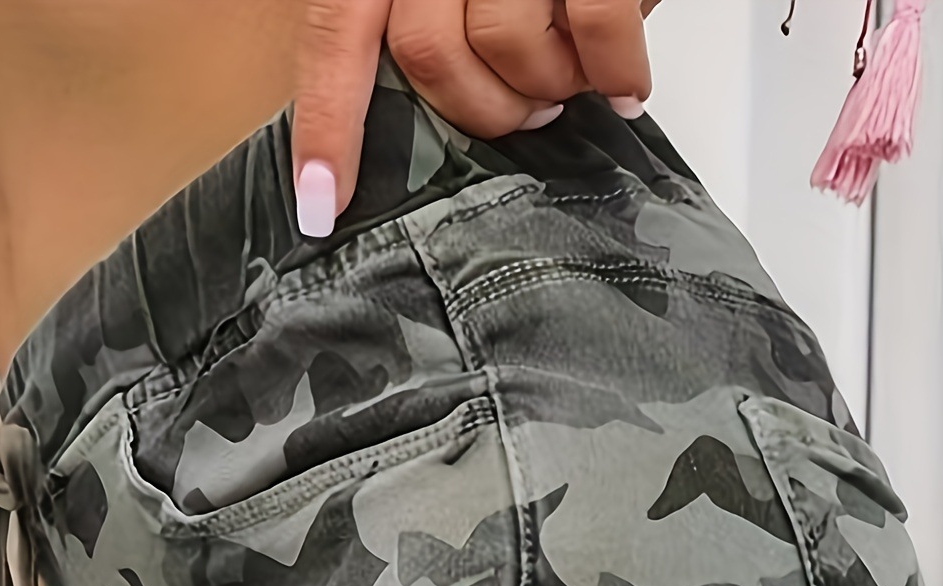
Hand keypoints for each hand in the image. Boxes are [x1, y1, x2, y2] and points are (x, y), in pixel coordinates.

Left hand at [291, 0, 664, 235]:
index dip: (327, 124)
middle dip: (477, 109)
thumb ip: (428, 27)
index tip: (321, 203)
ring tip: (568, 76)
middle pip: (426, 52)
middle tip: (521, 115)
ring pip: (504, 42)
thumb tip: (422, 123)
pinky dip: (613, 70)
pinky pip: (595, 25)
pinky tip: (621, 90)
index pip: (337, 34)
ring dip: (544, 84)